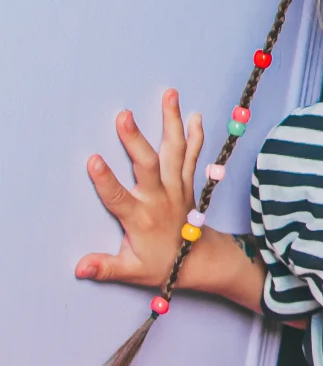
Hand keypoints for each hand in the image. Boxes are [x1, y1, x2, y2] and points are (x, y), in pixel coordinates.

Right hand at [76, 90, 203, 288]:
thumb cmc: (161, 264)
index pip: (118, 197)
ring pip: (174, 152)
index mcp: (140, 218)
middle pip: (147, 166)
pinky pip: (193, 156)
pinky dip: (195, 136)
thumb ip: (105, 267)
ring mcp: (176, 188)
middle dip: (135, 141)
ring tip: (169, 95)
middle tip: (124, 115)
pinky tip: (194, 115)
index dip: (105, 180)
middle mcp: (159, 199)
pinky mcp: (187, 183)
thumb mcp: (131, 270)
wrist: (198, 261)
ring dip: (171, 122)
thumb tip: (80, 268)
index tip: (93, 160)